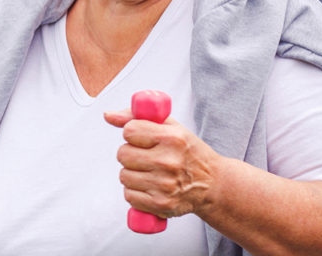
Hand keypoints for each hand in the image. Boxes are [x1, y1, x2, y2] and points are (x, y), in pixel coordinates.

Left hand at [104, 108, 218, 219]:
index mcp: (172, 138)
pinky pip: (130, 196)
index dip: (132, 133)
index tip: (142, 138)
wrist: (213, 184)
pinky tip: (150, 187)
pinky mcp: (161, 204)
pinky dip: (135, 192)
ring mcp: (165, 185)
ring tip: (150, 172)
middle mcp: (168, 161)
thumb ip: (136, 117)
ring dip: (132, 174)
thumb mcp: (170, 127)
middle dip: (130, 154)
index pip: (129, 130)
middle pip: (123, 154)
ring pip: (124, 176)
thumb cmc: (188, 152)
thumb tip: (108, 115)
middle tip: (146, 157)